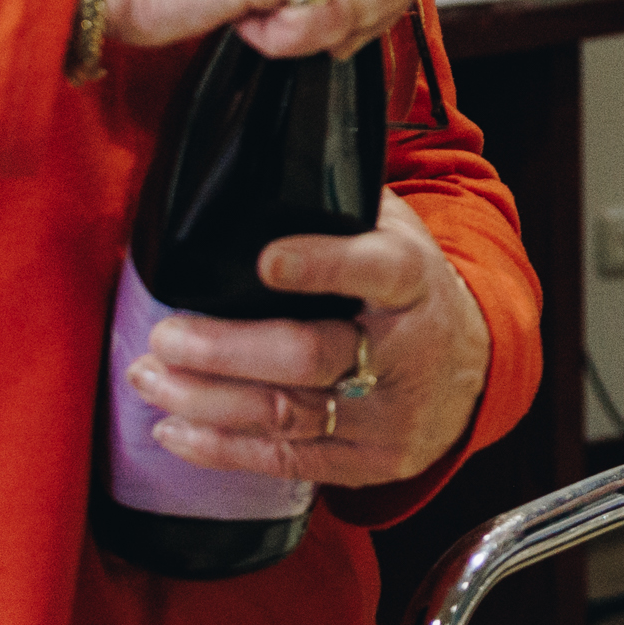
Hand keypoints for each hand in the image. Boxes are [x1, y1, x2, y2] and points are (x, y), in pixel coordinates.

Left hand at [130, 192, 492, 486]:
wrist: (473, 369)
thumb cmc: (409, 290)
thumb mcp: (396, 232)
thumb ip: (339, 205)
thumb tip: (254, 161)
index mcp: (412, 280)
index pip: (376, 269)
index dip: (323, 265)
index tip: (267, 260)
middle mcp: (406, 351)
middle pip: (311, 356)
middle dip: (226, 350)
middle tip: (165, 338)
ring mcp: (389, 414)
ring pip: (288, 416)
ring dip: (205, 400)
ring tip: (150, 378)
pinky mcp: (371, 463)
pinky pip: (288, 463)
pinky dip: (222, 449)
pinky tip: (176, 430)